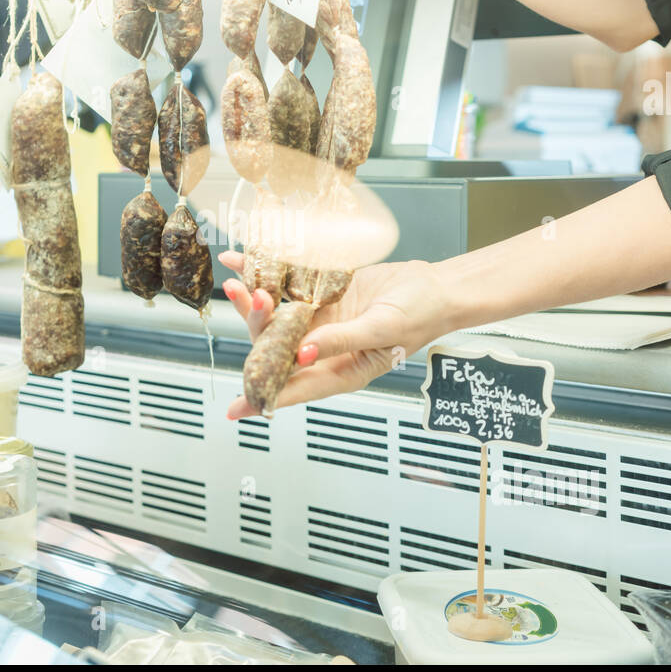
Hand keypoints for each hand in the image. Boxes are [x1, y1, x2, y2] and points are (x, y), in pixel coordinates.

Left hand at [219, 252, 461, 419]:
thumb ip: (340, 341)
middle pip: (277, 348)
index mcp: (340, 371)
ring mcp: (319, 323)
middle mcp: (323, 350)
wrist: (434, 285)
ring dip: (253, 302)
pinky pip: (286, 291)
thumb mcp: (381, 330)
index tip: (237, 409)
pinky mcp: (320, 297)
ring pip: (276, 318)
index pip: (296, 389)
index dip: (266, 397)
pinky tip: (242, 262)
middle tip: (245, 298)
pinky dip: (265, 276)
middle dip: (255, 327)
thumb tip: (303, 353)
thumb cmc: (420, 315)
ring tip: (236, 283)